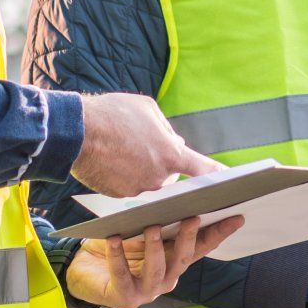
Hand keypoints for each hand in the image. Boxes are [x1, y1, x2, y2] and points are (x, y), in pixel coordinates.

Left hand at [64, 215, 244, 307]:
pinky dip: (118, 256)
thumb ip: (162, 220)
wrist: (86, 271)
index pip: (202, 247)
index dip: (220, 233)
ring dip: (155, 248)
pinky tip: (114, 239)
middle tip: (191, 217)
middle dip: (188, 237)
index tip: (237, 217)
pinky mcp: (125, 297)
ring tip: (151, 228)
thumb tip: (179, 190)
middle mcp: (167, 278)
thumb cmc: (119, 246)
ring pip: (157, 270)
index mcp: (175, 261)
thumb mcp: (143, 230)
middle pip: (183, 258)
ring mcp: (147, 291)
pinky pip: (122, 275)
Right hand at [69, 93, 222, 195]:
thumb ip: (165, 130)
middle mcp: (159, 178)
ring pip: (148, 183)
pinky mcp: (119, 197)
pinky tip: (111, 161)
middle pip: (170, 175)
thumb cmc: (113, 114)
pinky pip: (129, 188)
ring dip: (141, 169)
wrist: (77, 132)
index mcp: (171, 155)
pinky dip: (124, 177)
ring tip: (121, 150)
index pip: (203, 170)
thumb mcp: (148, 110)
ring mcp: (139, 191)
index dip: (218, 175)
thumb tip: (172, 142)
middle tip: (143, 146)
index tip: (230, 180)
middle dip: (163, 163)